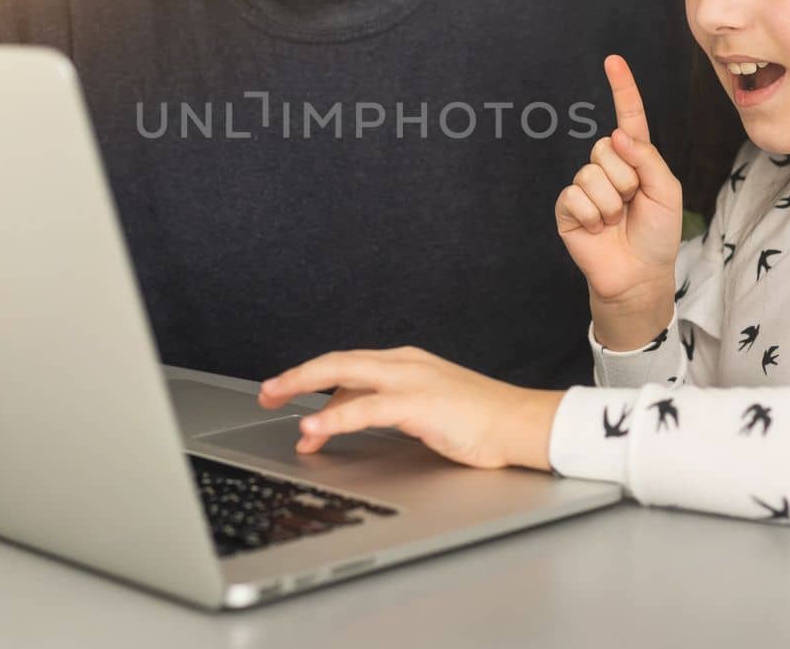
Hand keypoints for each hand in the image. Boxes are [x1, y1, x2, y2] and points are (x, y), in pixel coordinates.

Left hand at [258, 347, 562, 470]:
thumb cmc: (479, 420)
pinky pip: (365, 408)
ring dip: (304, 388)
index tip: (284, 390)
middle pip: (336, 361)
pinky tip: (314, 428)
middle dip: (296, 376)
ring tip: (277, 402)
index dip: (311, 376)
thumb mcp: (424, 408)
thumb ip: (385, 408)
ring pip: (343, 374)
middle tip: (267, 392)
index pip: (347, 364)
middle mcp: (404, 364)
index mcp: (405, 362)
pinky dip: (333, 418)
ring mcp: (411, 380)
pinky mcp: (419, 404)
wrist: (522, 424)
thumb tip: (344, 418)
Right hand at [555, 56, 682, 315]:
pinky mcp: (568, 207)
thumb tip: (616, 135)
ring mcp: (585, 186)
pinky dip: (592, 215)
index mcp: (634, 158)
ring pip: (592, 174)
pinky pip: (576, 196)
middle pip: (605, 147)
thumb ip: (647, 158)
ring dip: (610, 202)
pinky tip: (599, 229)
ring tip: (617, 221)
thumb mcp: (667, 190)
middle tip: (631, 205)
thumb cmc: (658, 233)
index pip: (627, 118)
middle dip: (625, 179)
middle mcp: (607, 167)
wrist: (639, 274)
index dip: (621, 89)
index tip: (613, 61)